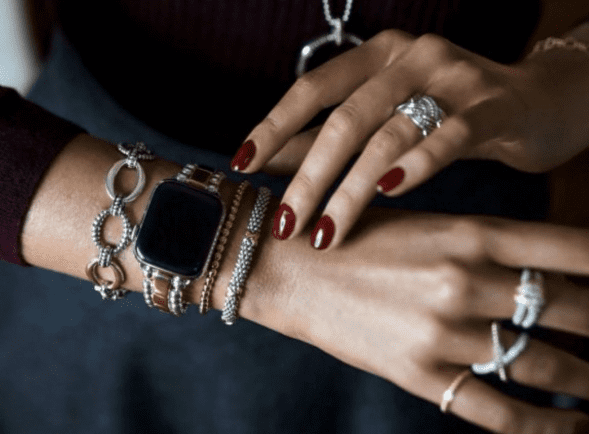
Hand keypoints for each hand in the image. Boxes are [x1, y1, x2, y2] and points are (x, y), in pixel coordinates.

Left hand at [232, 30, 588, 248]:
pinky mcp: (491, 107)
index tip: (242, 165)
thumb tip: (273, 164)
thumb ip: (332, 136)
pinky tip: (388, 192)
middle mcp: (409, 57)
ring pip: (388, 135)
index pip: (312, 89)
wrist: (533, 102)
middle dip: (310, 177)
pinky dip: (416, 166)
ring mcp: (452, 77)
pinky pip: (448, 137)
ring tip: (326, 234)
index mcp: (376, 55)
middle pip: (345, 120)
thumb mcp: (385, 116)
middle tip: (286, 224)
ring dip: (351, 190)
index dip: (274, 126)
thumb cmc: (446, 113)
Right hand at [269, 211, 588, 432]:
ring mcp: (443, 332)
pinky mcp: (418, 374)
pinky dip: (545, 427)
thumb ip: (481, 249)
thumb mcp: (422, 227)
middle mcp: (465, 280)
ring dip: (587, 379)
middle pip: (572, 308)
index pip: (573, 249)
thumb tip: (540, 274)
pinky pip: (500, 411)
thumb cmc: (352, 237)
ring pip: (547, 364)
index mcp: (468, 233)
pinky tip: (573, 428)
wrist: (286, 267)